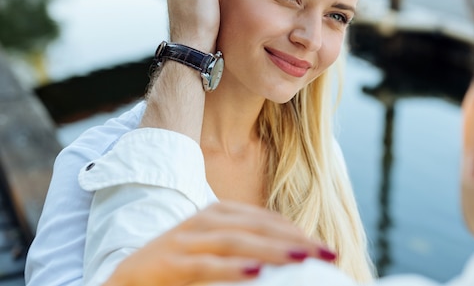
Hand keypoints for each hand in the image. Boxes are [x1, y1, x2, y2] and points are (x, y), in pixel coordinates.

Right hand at [102, 201, 336, 285]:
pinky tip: (256, 273)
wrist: (127, 277)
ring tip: (303, 257)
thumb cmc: (179, 263)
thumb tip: (288, 259)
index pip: (266, 221)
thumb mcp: (215, 251)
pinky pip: (205, 265)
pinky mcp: (171, 263)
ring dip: (272, 250)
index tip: (325, 248)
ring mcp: (186, 239)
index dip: (297, 232)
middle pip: (258, 227)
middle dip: (295, 240)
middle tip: (327, 253)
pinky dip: (231, 268)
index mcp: (219, 214)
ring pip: (236, 241)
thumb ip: (246, 251)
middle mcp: (205, 220)